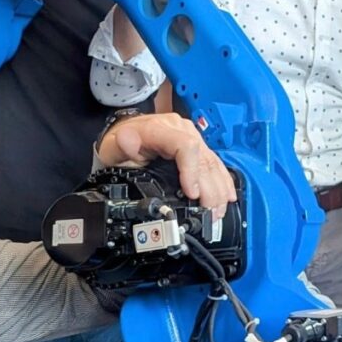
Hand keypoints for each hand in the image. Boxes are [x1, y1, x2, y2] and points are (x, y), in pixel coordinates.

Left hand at [97, 113, 236, 218]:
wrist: (126, 132)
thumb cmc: (120, 143)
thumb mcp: (113, 146)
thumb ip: (121, 145)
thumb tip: (128, 141)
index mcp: (161, 129)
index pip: (186, 146)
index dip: (193, 172)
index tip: (193, 194)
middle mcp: (181, 130)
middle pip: (203, 159)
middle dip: (210, 189)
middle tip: (210, 213)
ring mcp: (192, 137)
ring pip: (212, 163)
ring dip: (219, 189)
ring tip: (218, 211)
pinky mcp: (198, 146)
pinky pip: (214, 163)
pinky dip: (222, 181)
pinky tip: (227, 196)